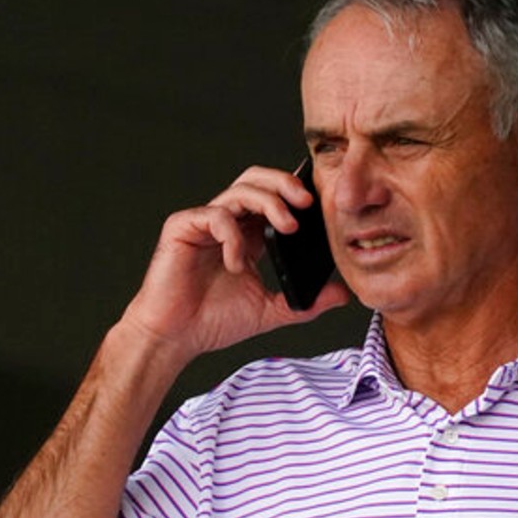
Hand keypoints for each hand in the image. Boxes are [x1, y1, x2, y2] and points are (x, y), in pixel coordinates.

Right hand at [119, 166, 349, 362]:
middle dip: (284, 183)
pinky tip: (236, 263)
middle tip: (307, 202)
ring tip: (287, 227)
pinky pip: (215, 215)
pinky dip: (233, 237)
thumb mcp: (270, 311)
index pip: (273, 197)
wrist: (175, 338)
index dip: (295, 194)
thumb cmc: (212, 321)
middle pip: (256, 179)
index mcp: (247, 235)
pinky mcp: (182, 227)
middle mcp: (226, 222)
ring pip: (240, 190)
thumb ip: (305, 302)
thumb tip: (343, 294)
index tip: (321, 207)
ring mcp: (203, 222)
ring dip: (269, 203)